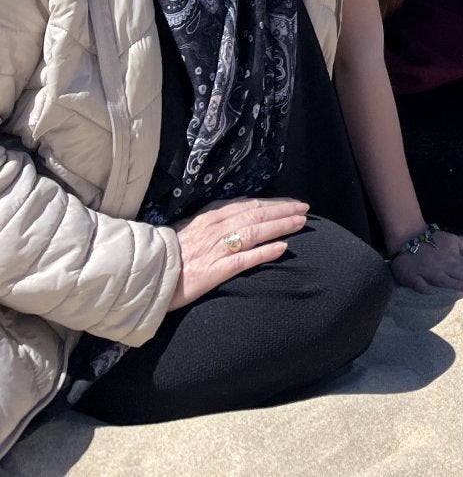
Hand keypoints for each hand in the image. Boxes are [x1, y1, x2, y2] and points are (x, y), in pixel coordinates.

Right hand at [171, 197, 308, 307]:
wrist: (142, 274)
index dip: (273, 203)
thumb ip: (213, 220)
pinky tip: (282, 248)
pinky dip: (264, 252)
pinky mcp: (213, 271)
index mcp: (209, 217)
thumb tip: (240, 210)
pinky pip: (243, 259)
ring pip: (254, 232)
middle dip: (283, 211)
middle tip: (305, 209)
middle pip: (256, 215)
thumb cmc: (166, 253)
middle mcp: (214, 229)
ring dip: (280, 226)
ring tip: (301, 223)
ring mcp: (215, 249)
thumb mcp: (189, 228)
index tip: (292, 203)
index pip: (248, 205)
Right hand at [389, 228, 462, 292]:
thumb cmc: (434, 240)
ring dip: (458, 284)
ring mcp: (430, 273)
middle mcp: (446, 266)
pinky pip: (421, 285)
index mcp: (455, 259)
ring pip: (446, 280)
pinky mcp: (414, 278)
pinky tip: (434, 292)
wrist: (408, 238)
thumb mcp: (455, 241)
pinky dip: (426, 288)